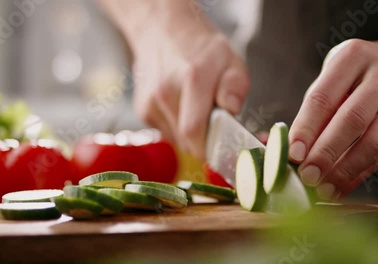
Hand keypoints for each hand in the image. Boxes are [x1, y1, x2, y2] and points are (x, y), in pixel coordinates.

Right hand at [131, 12, 248, 159]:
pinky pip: (167, 133)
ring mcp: (150, 102)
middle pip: (186, 141)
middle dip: (205, 144)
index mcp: (192, 79)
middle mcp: (166, 92)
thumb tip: (230, 110)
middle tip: (218, 131)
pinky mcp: (143, 110)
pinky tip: (183, 108)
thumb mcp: (231, 60)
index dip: (210, 149)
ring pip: (177, 141)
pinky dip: (179, 129)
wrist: (163, 30)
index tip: (225, 151)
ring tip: (199, 111)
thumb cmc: (202, 48)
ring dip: (192, 137)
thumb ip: (235, 86)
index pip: (194, 131)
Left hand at [289, 39, 377, 199]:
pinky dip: (361, 174)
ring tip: (323, 188)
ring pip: (374, 142)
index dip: (306, 128)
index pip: (324, 97)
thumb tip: (289, 147)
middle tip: (306, 176)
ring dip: (345, 170)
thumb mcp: (337, 72)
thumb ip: (316, 105)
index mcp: (354, 56)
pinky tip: (342, 186)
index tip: (292, 154)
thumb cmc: (363, 72)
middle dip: (326, 153)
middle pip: (352, 120)